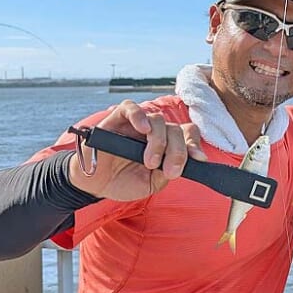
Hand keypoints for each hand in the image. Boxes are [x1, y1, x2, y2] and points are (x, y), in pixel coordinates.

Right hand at [69, 100, 206, 200]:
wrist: (94, 184)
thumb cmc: (124, 182)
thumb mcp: (152, 184)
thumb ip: (168, 172)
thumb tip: (186, 162)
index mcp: (166, 145)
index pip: (188, 134)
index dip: (195, 144)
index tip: (198, 159)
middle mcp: (155, 132)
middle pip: (175, 130)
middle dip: (178, 151)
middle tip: (170, 171)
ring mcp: (136, 124)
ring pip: (157, 120)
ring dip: (159, 141)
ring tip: (150, 162)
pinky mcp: (117, 119)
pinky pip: (131, 108)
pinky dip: (139, 116)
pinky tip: (143, 129)